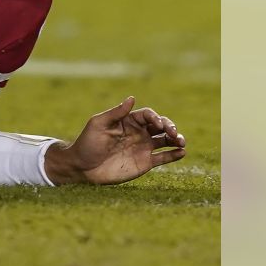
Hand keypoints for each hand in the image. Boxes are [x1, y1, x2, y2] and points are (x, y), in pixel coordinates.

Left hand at [46, 96, 186, 184]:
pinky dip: (174, 154)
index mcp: (128, 121)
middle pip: (161, 126)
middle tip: (174, 133)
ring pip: (165, 140)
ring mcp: (143, 148)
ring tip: (182, 142)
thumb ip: (116, 113)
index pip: (148, 115)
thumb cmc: (88, 143)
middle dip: (170, 127)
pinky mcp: (145, 163)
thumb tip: (132, 98)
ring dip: (176, 139)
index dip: (155, 118)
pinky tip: (182, 153)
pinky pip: (164, 157)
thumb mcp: (98, 124)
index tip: (157, 124)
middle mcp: (138, 133)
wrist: (83, 167)